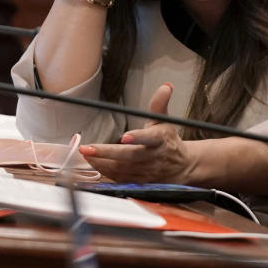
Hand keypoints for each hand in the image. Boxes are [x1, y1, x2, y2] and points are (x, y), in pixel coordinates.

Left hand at [79, 83, 196, 182]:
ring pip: (122, 169)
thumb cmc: (168, 141)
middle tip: (87, 148)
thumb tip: (166, 86)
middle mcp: (153, 156)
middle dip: (106, 153)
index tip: (125, 136)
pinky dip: (105, 171)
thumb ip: (160, 104)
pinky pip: (120, 178)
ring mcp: (146, 171)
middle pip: (129, 156)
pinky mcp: (140, 181)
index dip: (138, 137)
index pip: (149, 138)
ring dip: (101, 162)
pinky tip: (94, 163)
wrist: (182, 167)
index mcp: (160, 139)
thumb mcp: (165, 121)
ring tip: (85, 154)